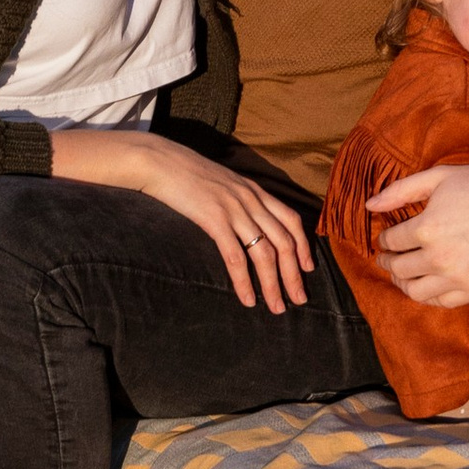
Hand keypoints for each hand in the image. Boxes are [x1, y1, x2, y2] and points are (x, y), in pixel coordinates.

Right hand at [49, 126, 314, 313]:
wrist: (160, 160)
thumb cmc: (185, 173)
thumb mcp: (221, 181)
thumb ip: (237, 198)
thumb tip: (244, 219)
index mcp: (255, 190)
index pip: (291, 220)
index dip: (303, 246)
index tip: (308, 269)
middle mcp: (251, 200)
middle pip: (284, 242)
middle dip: (294, 275)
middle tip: (299, 300)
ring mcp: (234, 209)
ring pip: (265, 253)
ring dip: (274, 284)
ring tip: (277, 307)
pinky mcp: (214, 220)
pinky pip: (236, 257)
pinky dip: (244, 281)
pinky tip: (248, 299)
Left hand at [364, 154, 468, 304]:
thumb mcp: (440, 177)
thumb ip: (401, 191)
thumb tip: (369, 205)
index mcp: (426, 228)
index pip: (391, 242)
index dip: (383, 240)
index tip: (385, 239)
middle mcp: (439, 257)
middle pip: (398, 269)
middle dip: (387, 263)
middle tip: (387, 259)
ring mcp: (459, 277)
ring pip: (415, 292)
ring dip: (403, 283)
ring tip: (403, 275)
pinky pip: (443, 302)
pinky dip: (430, 296)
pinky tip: (429, 285)